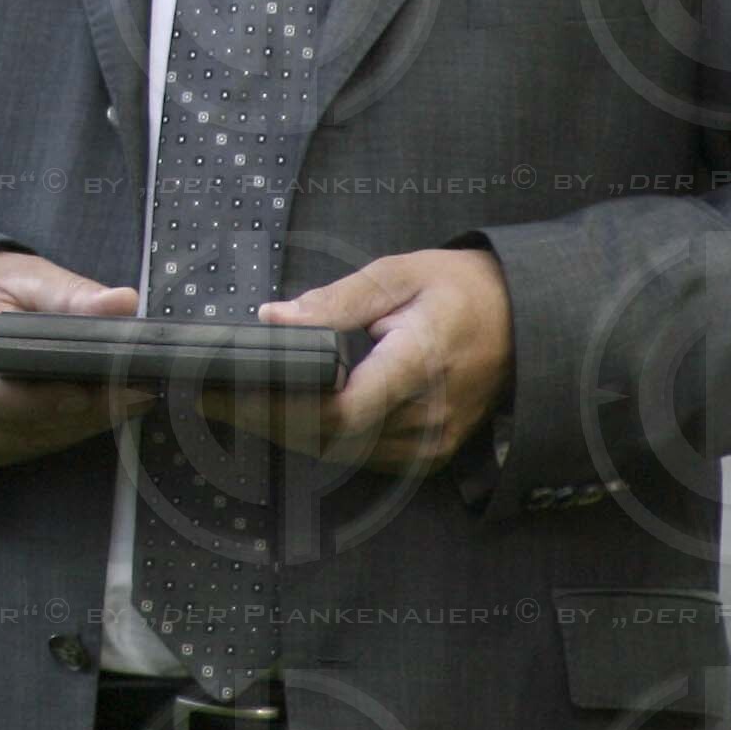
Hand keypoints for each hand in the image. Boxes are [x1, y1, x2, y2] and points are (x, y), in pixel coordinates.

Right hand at [0, 250, 155, 466]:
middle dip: (78, 413)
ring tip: (124, 400)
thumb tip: (123, 305)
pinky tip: (90, 414)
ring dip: (75, 427)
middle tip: (134, 393)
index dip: (38, 400)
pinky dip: (58, 434)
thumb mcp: (25, 277)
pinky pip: (17, 449)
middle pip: (11, 421)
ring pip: (21, 441)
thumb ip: (72, 294)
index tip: (88, 392)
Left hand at [197, 248, 512, 475]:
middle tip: (206, 396)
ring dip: (282, 432)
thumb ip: (335, 300)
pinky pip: (360, 455)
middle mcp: (426, 415)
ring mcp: (429, 442)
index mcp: (419, 362)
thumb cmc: (461, 290)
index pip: (343, 408)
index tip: (229, 388)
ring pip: (339, 452)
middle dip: (261, 418)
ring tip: (228, 404)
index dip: (280, 405)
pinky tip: (279, 416)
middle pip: (329, 435)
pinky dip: (315, 437)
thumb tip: (275, 318)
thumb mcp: (399, 274)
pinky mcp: (428, 453)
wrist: (524, 320)